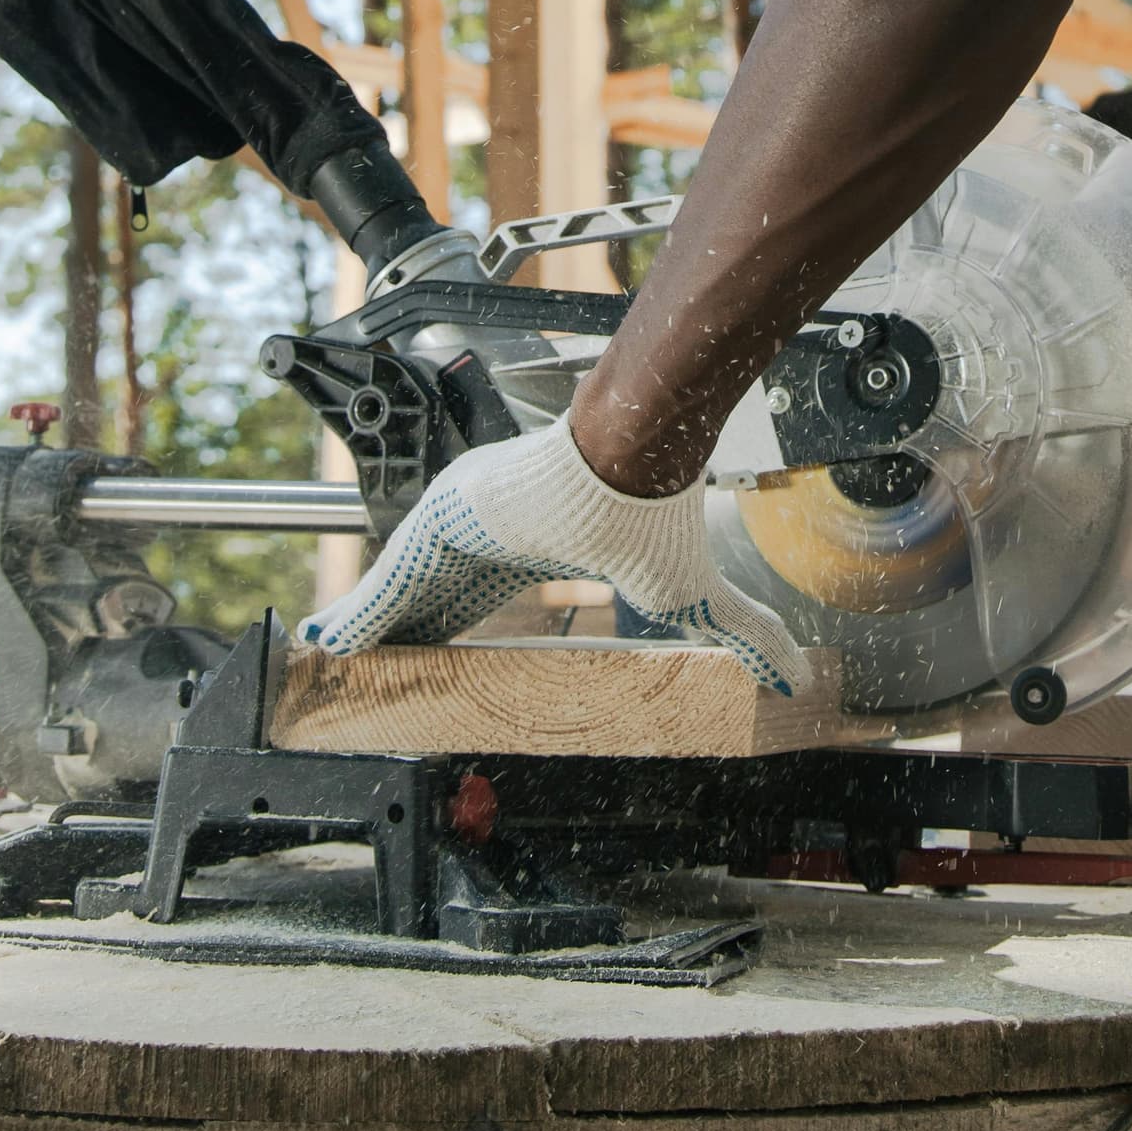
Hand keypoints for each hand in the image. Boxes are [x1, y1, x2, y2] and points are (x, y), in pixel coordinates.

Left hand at [301, 413, 811, 695]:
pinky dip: (365, 622)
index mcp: (531, 556)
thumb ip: (746, 635)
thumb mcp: (690, 598)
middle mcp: (494, 542)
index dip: (444, 635)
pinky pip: (386, 589)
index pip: (475, 604)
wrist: (636, 452)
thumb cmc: (650, 515)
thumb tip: (798, 674)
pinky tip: (332, 646)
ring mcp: (461, 530)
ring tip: (336, 666)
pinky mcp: (439, 525)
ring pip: (399, 595)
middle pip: (432, 602)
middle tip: (370, 678)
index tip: (422, 668)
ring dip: (370, 632)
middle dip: (400, 639)